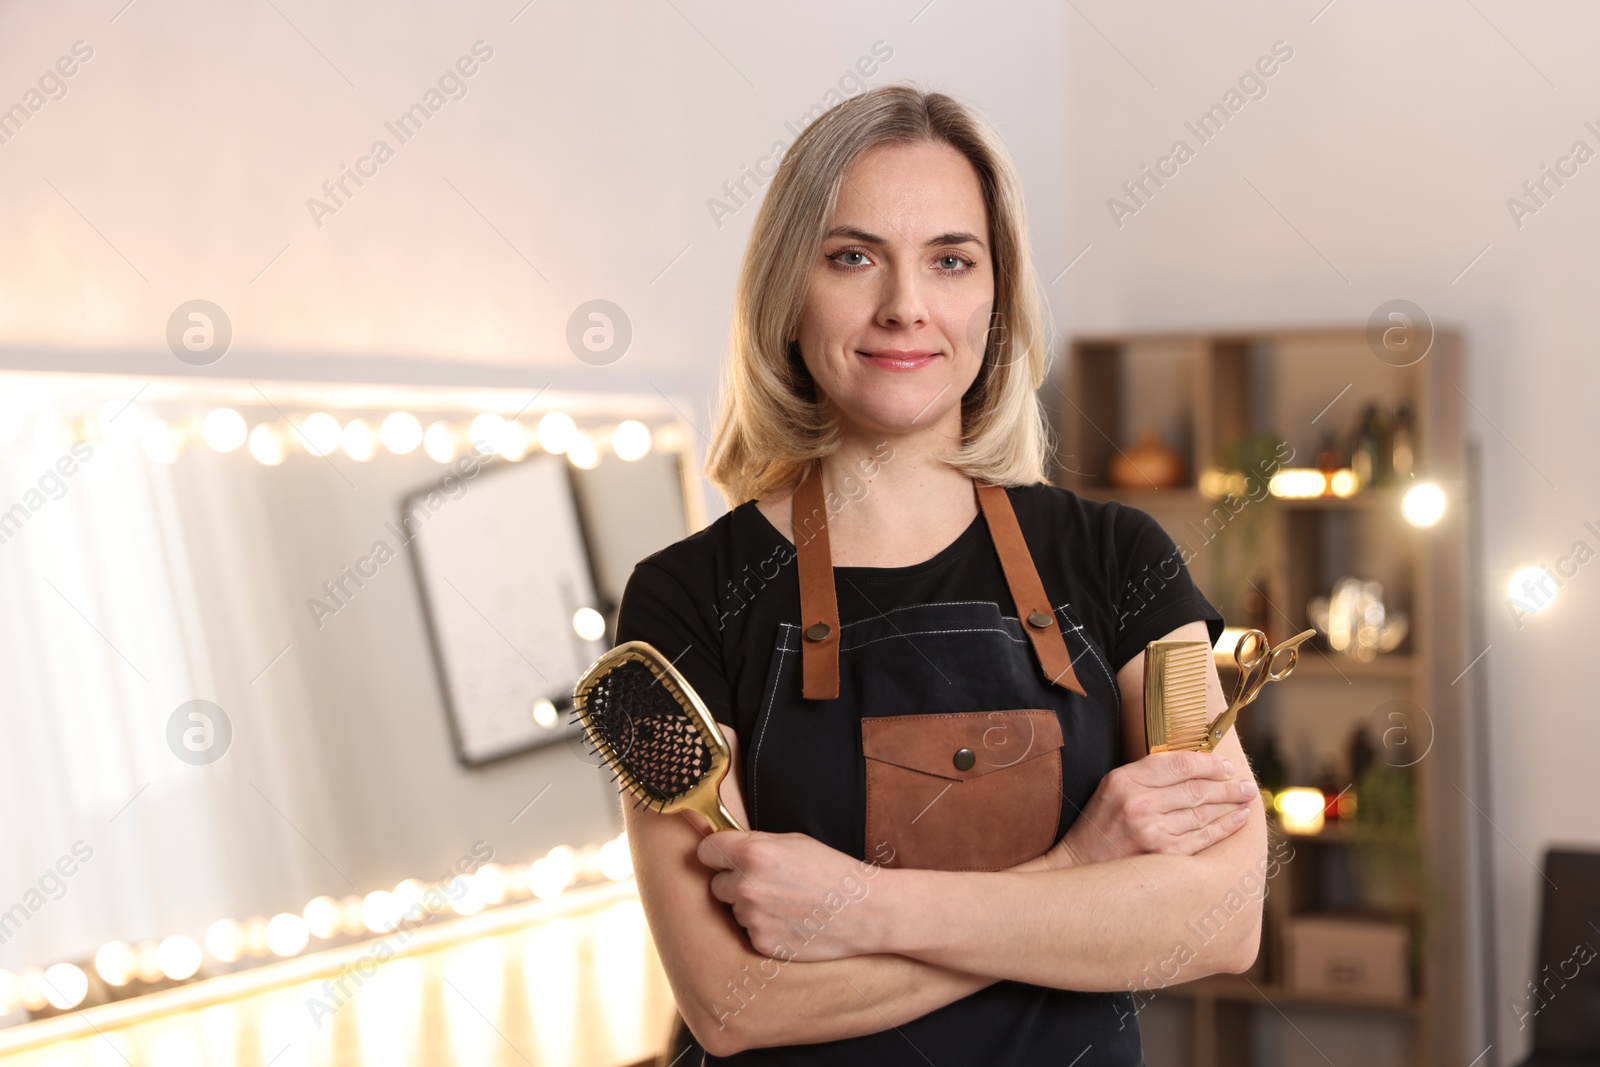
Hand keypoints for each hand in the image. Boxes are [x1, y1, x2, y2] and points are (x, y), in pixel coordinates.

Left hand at [695, 830, 887, 961]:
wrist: (865, 911)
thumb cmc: (833, 871)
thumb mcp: (794, 842)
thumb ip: (755, 843)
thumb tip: (723, 847)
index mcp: (753, 853)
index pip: (705, 851)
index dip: (716, 855)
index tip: (723, 859)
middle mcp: (747, 886)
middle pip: (717, 885)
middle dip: (734, 883)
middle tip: (767, 884)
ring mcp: (752, 918)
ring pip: (735, 910)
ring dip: (751, 908)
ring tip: (787, 904)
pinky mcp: (762, 943)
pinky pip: (750, 932)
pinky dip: (765, 929)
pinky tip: (791, 922)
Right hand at [1026, 750, 1255, 869]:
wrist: (1078, 868)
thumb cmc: (1099, 825)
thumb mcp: (1112, 788)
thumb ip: (1146, 776)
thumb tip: (1194, 767)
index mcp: (1124, 779)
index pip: (1177, 763)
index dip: (1207, 763)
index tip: (1226, 766)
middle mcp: (1138, 803)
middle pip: (1195, 788)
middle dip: (1228, 785)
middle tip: (1247, 784)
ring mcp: (1151, 831)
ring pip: (1202, 812)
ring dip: (1231, 805)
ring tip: (1246, 799)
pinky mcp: (1162, 855)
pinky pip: (1203, 837)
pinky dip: (1224, 827)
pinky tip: (1237, 820)